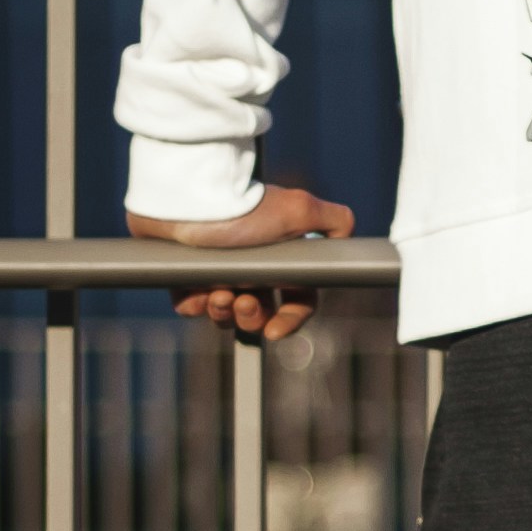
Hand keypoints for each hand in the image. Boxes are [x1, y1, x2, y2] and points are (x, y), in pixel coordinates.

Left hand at [126, 184, 355, 343]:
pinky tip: (195, 292)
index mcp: (280, 258)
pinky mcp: (186, 274)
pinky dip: (194, 304)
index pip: (297, 300)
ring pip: (225, 314)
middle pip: (259, 314)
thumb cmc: (244, 208)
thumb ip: (335, 220)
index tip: (274, 331)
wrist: (189, 200)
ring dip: (224, 313)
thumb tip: (345, 238)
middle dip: (252, 317)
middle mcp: (250, 267)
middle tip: (243, 303)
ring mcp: (217, 272)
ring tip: (219, 294)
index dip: (291, 319)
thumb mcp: (299, 209)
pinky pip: (190, 305)